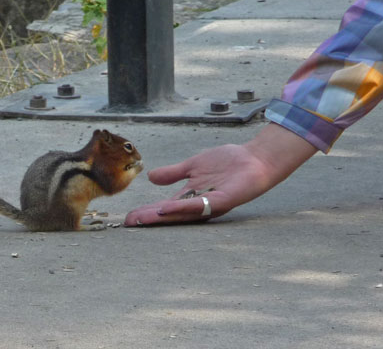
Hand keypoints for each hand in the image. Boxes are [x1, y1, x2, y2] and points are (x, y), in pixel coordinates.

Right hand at [125, 123, 316, 225]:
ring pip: (181, 214)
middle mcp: (198, 205)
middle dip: (148, 219)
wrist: (254, 159)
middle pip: (169, 215)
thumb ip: (173, 172)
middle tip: (128, 224)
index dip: (147, 211)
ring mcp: (209, 204)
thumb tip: (150, 177)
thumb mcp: (193, 166)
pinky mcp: (221, 201)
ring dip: (159, 217)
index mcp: (190, 197)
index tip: (128, 217)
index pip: (164, 207)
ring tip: (140, 220)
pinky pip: (198, 206)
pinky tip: (165, 209)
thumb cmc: (228, 162)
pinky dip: (181, 208)